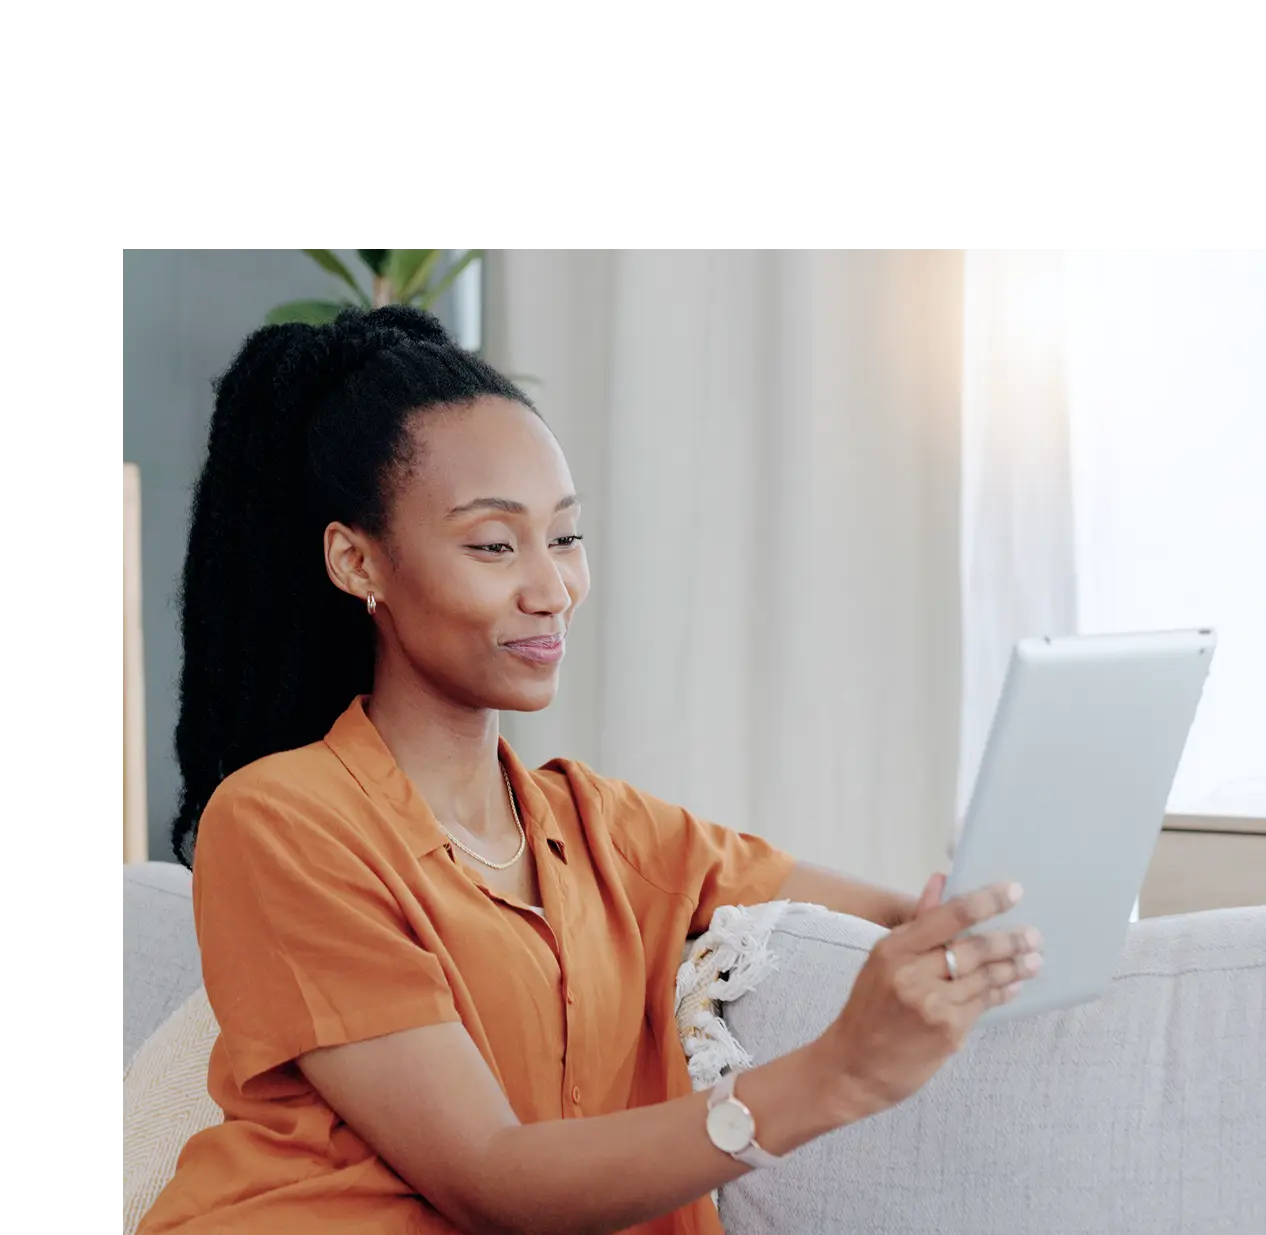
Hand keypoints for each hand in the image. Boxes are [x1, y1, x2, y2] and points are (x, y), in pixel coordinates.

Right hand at [816, 876, 1042, 1118]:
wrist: (855, 1066)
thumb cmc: (869, 1009)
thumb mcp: (883, 960)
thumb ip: (917, 923)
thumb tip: (941, 881)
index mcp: (894, 950)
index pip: (948, 917)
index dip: (986, 902)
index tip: (1014, 891)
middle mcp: (912, 974)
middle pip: (974, 949)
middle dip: (1010, 940)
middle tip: (1034, 935)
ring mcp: (933, 1005)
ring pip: (985, 978)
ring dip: (1014, 967)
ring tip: (1034, 959)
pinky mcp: (949, 1033)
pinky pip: (984, 1004)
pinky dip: (1002, 992)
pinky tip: (1013, 986)